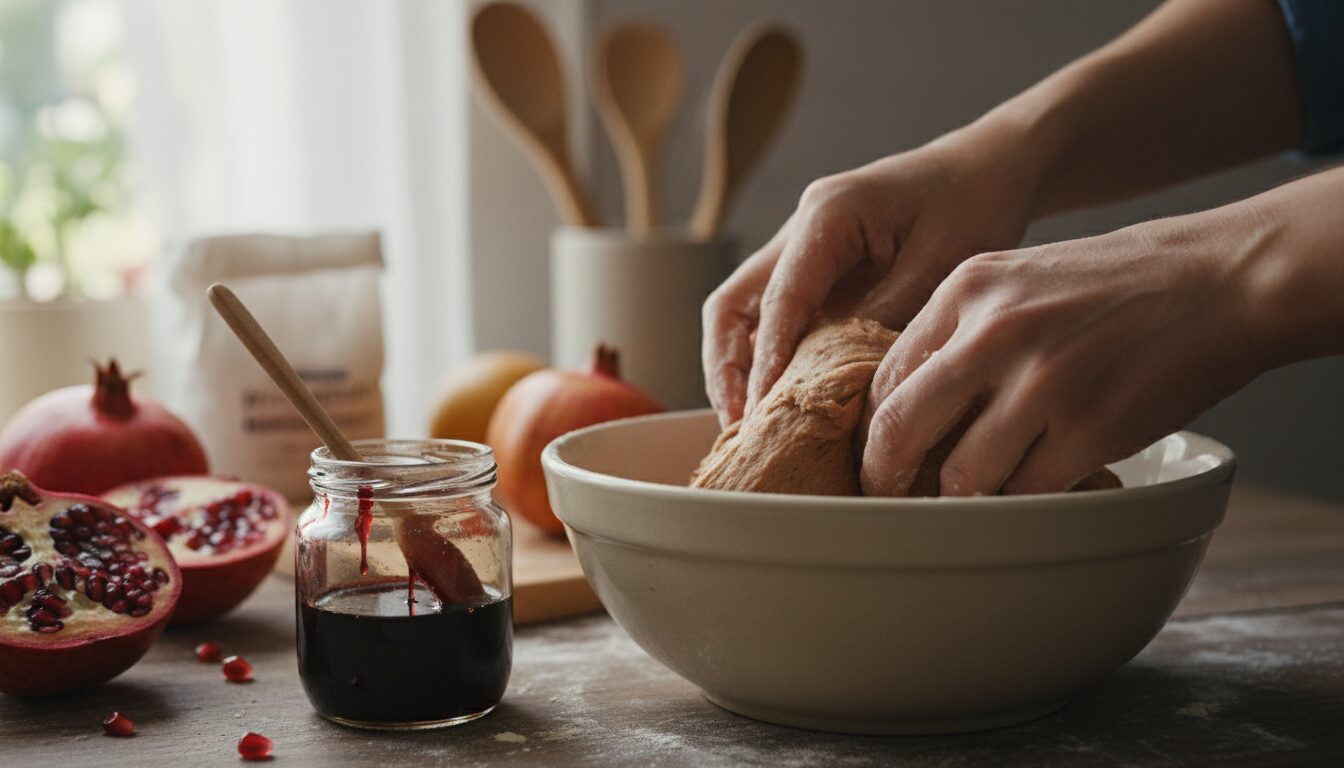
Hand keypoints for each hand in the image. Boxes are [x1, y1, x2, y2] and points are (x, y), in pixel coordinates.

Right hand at [701, 121, 1043, 426]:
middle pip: (731, 307)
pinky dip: (767, 363)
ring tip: (750, 430)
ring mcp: (801, 252)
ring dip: (738, 371)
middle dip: (726, 371)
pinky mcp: (815, 274)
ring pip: (741, 316)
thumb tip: (840, 383)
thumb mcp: (945, 262)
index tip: (760, 417)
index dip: (766, 364)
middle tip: (740, 431)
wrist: (988, 168)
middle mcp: (799, 231)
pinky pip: (774, 322)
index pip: (779, 300)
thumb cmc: (974, 202)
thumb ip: (890, 316)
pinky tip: (783, 406)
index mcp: (827, 215)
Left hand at [857, 210, 1267, 496]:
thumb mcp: (1018, 278)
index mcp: (966, 290)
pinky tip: (1025, 492)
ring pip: (959, 477)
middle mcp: (993, 334)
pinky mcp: (1088, 431)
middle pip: (898, 429)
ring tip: (966, 498)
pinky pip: (1025, 494)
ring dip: (958, 497)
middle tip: (886, 495)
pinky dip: (1018, 504)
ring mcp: (1041, 385)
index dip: (871, 424)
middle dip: (882, 475)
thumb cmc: (1115, 284)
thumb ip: (959, 329)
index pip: (885, 375)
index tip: (876, 450)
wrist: (1219, 280)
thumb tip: (904, 397)